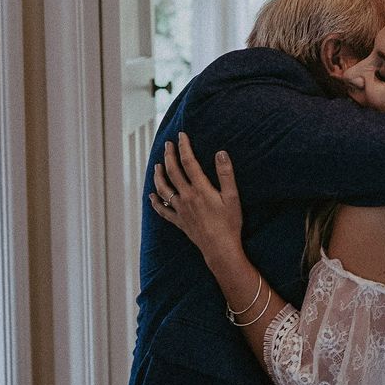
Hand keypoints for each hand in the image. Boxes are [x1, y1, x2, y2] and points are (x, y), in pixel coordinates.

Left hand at [149, 133, 243, 263]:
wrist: (220, 248)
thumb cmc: (229, 223)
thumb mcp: (232, 196)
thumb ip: (226, 174)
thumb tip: (220, 153)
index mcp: (200, 189)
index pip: (188, 162)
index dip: (184, 147)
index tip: (181, 136)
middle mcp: (186, 197)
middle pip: (173, 172)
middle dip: (169, 156)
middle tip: (168, 145)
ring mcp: (180, 209)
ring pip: (163, 189)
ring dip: (158, 175)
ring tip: (157, 165)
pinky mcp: (179, 221)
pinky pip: (163, 210)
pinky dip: (155, 202)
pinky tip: (152, 196)